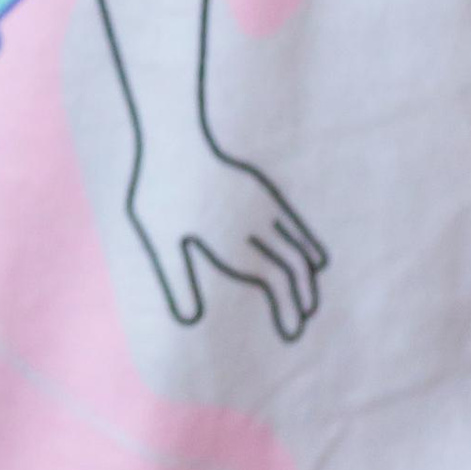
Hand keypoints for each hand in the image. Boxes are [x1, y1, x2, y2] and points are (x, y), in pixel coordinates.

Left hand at [128, 140, 326, 341]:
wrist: (172, 137)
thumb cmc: (160, 188)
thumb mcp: (159, 238)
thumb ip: (176, 279)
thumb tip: (191, 319)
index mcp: (235, 237)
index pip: (276, 280)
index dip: (288, 309)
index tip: (291, 332)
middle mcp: (255, 221)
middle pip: (294, 266)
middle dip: (301, 298)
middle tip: (300, 324)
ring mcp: (262, 202)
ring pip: (298, 244)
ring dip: (306, 274)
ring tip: (308, 301)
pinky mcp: (259, 188)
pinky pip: (293, 222)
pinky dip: (306, 245)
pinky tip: (311, 256)